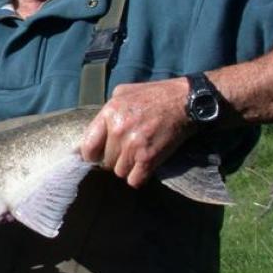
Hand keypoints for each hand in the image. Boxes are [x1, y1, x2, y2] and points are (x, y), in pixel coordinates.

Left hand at [79, 78, 194, 187]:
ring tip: (136, 158)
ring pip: (119, 172)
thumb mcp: (123, 92)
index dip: (91, 155)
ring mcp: (133, 146)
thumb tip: (96, 129)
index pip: (87, 147)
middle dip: (114, 159)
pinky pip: (135, 180)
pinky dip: (139, 178)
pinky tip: (144, 168)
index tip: (96, 157)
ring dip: (127, 168)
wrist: (185, 101)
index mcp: (109, 113)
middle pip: (106, 161)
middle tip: (125, 153)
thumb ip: (107, 109)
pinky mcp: (149, 158)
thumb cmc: (155, 95)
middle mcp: (118, 130)